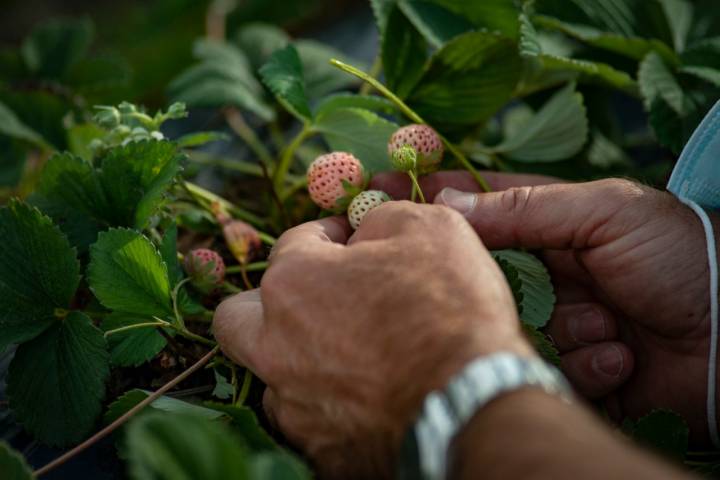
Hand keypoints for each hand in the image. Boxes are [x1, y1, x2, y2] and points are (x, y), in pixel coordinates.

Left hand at [213, 202, 532, 477]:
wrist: (473, 405)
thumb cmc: (450, 309)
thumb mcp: (429, 229)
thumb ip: (383, 216)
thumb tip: (365, 228)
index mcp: (292, 282)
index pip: (294, 243)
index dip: (328, 236)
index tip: (352, 242)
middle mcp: (274, 344)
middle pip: (237, 316)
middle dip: (268, 301)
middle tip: (314, 298)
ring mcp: (291, 403)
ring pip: (267, 373)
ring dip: (295, 358)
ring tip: (343, 355)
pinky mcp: (316, 448)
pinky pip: (305, 419)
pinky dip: (325, 405)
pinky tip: (363, 397)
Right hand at [374, 171, 716, 442]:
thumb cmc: (679, 254)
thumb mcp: (605, 210)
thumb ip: (526, 207)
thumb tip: (446, 200)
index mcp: (551, 225)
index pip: (476, 205)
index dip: (429, 197)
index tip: (377, 189)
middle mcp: (546, 273)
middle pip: (481, 275)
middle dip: (479, 284)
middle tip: (469, 287)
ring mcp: (557, 322)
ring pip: (514, 328)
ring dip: (567, 330)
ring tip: (611, 326)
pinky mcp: (573, 369)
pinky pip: (551, 369)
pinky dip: (590, 364)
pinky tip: (623, 357)